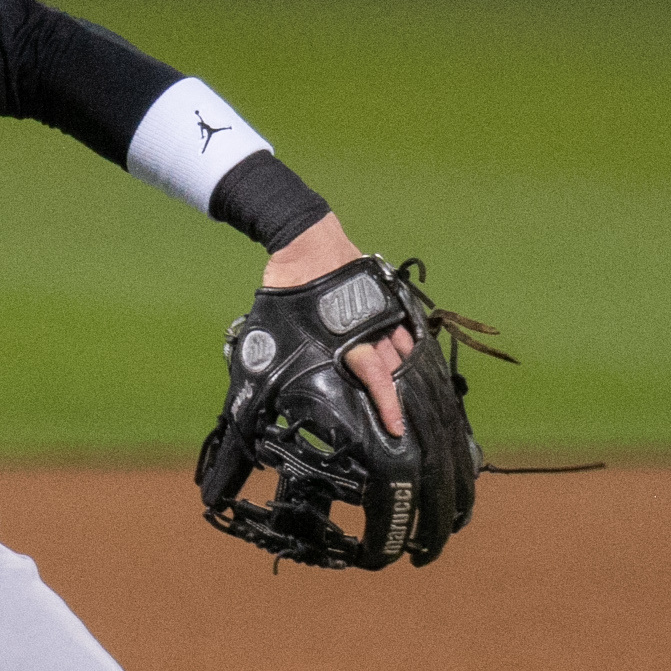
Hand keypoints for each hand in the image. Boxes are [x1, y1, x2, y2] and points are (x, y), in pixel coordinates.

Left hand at [261, 212, 413, 436]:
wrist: (306, 242)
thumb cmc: (289, 285)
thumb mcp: (276, 327)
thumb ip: (278, 356)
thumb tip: (256, 389)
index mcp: (345, 341)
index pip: (375, 379)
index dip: (387, 406)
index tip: (397, 428)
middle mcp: (370, 329)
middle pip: (395, 369)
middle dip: (402, 395)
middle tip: (408, 417)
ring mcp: (381, 311)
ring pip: (404, 348)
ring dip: (409, 371)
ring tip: (413, 392)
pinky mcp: (385, 297)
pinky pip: (404, 325)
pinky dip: (409, 343)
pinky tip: (410, 357)